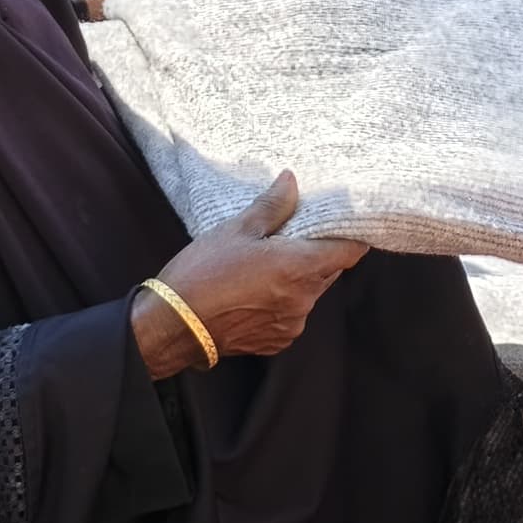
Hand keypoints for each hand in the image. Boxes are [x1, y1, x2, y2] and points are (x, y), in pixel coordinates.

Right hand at [132, 169, 361, 372]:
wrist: (173, 325)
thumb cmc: (203, 273)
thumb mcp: (236, 229)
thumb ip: (272, 206)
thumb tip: (292, 181)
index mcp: (300, 268)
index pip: (350, 253)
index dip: (350, 238)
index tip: (341, 226)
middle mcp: (304, 300)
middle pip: (329, 272)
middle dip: (317, 255)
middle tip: (291, 239)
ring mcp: (291, 324)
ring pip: (309, 294)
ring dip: (297, 280)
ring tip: (264, 267)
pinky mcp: (276, 342)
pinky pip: (291, 316)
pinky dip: (281, 303)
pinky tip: (253, 294)